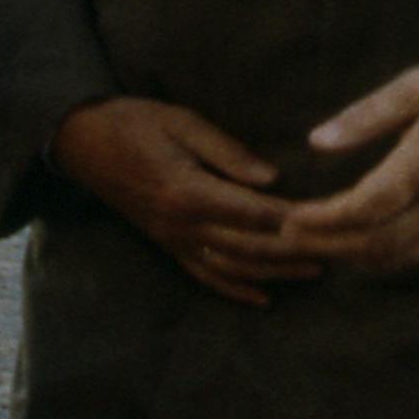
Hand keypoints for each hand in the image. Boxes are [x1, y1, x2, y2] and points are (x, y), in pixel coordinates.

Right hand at [52, 94, 317, 305]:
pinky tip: (264, 298)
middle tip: (336, 249)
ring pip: (232, 268)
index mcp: (186, 190)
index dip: (291, 218)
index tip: (329, 217)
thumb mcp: (181, 121)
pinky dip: (234, 291)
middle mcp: (180, 224)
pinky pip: (203, 277)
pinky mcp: (166, 246)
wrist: (82, 142)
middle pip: (248, 247)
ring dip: (275, 273)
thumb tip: (271, 179)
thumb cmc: (134, 122)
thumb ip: (227, 151)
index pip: (251, 212)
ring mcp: (172, 240)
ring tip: (315, 270)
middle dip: (293, 251)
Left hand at [275, 56, 418, 275]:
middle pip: (378, 242)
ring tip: (311, 246)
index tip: (291, 219)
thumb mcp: (412, 86)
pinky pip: (417, 253)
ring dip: (350, 257)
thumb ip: (363, 117)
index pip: (367, 206)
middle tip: (289, 239)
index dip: (325, 220)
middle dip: (328, 245)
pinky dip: (379, 257)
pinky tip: (350, 246)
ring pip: (397, 256)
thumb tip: (315, 142)